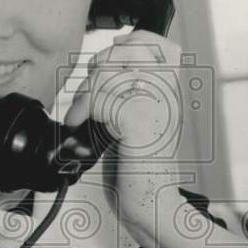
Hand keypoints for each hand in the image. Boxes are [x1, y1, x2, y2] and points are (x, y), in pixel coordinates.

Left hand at [64, 28, 190, 247]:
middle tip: (91, 96)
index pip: (157, 44)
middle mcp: (167, 95)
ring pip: (112, 73)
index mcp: (168, 92)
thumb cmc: (138, 170)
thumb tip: (101, 66)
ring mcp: (155, 108)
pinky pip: (104, 98)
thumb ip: (125, 93)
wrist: (151, 206)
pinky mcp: (139, 124)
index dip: (132, 41)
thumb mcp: (132, 122)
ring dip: (86, 92)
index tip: (113, 55)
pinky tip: (78, 125)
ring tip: (81, 114)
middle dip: (99, 67)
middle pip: (129, 50)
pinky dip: (82, 110)